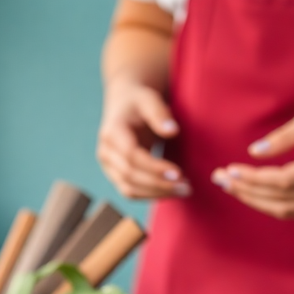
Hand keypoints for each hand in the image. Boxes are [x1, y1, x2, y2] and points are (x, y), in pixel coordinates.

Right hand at [98, 80, 190, 198]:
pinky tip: (172, 192)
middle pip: (130, 176)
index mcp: (111, 132)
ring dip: (157, 193)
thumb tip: (172, 131)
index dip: (154, 167)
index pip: (131, 156)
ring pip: (129, 189)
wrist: (125, 105)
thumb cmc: (139, 101)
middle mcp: (106, 152)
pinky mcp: (116, 175)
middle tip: (187, 186)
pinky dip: (152, 195)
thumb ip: (159, 113)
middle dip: (159, 184)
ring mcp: (108, 166)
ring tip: (184, 190)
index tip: (178, 173)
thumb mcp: (149, 99)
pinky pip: (132, 192)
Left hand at [212, 99, 293, 218]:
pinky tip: (251, 193)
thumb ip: (282, 138)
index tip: (230, 170)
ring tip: (230, 187)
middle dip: (247, 191)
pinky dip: (271, 204)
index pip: (284, 181)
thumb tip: (253, 154)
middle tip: (220, 179)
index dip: (254, 179)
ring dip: (255, 201)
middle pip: (281, 199)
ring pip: (286, 210)